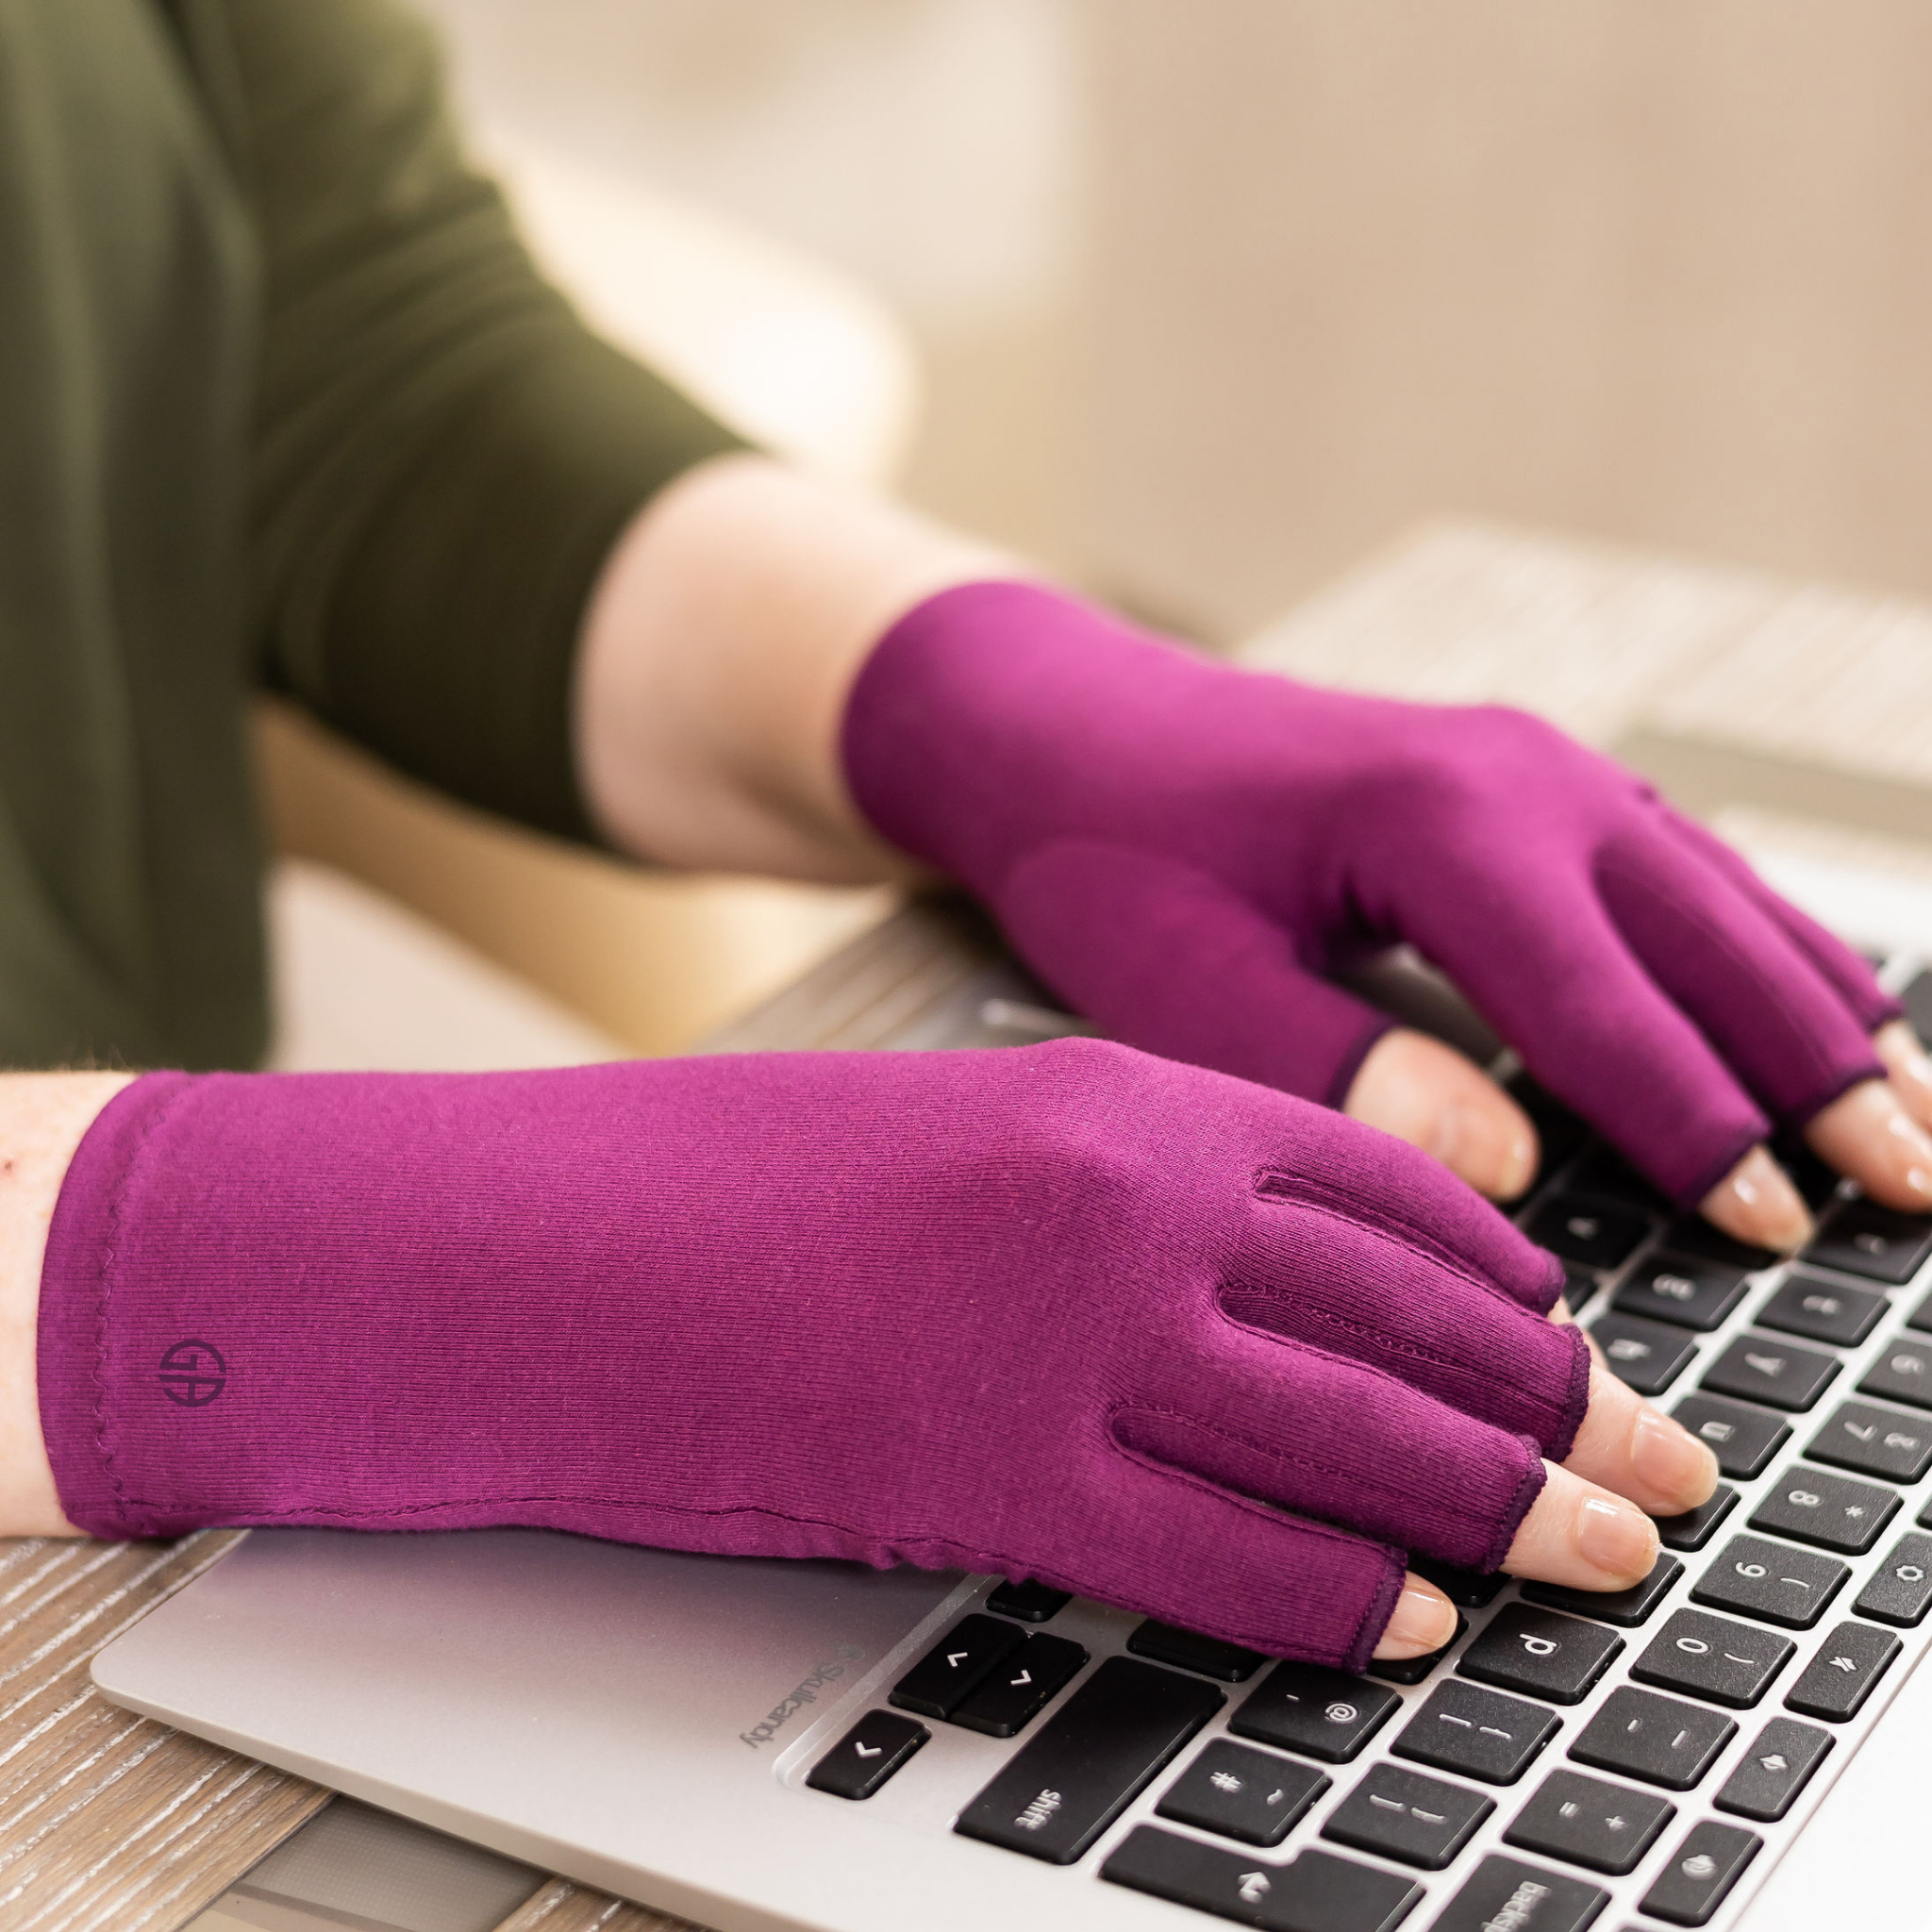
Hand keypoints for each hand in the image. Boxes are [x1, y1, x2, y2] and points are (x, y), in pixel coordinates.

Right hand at [36, 1043, 1712, 1663]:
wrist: (550, 1238)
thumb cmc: (745, 1181)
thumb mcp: (969, 1136)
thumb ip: (1130, 1189)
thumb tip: (1275, 1286)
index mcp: (1115, 1094)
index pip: (1382, 1186)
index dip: (1501, 1279)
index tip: (1565, 1342)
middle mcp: (1121, 1201)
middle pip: (1405, 1315)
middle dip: (1554, 1406)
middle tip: (1651, 1473)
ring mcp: (1066, 1338)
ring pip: (1352, 1435)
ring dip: (1496, 1506)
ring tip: (1593, 1558)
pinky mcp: (994, 1474)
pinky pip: (1225, 1551)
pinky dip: (1341, 1596)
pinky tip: (1412, 1622)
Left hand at [842, 581, 1930, 1245]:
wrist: (1065, 724)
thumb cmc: (1106, 851)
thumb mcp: (1185, 981)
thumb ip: (1341, 1068)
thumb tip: (1513, 1168)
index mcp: (1443, 825)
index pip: (1605, 1007)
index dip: (1697, 1126)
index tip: (1778, 1227)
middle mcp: (1522, 779)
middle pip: (1711, 944)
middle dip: (1821, 1074)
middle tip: (1920, 1187)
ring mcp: (1536, 767)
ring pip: (1724, 899)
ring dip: (1820, 1008)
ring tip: (1918, 1114)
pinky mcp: (1524, 781)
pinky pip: (1682, 868)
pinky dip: (1760, 946)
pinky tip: (1806, 997)